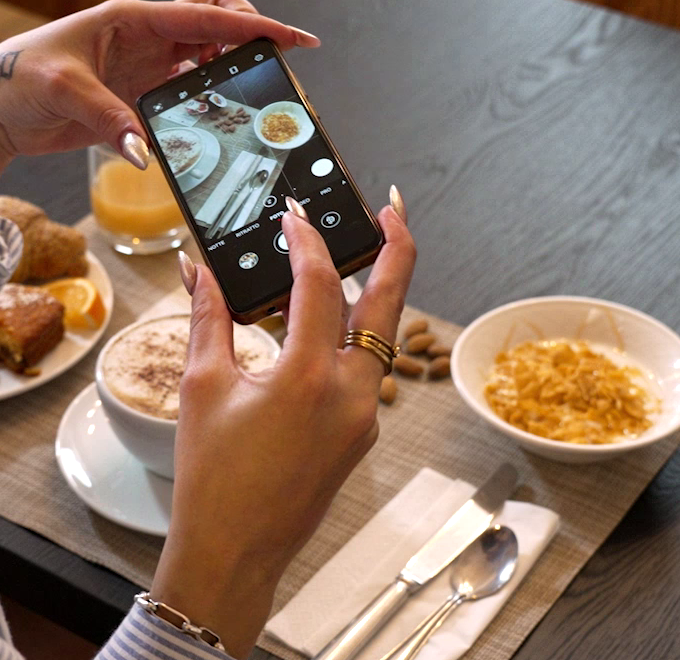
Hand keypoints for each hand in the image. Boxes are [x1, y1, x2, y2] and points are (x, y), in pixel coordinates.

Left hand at [0, 0, 318, 169]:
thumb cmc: (15, 81)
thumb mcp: (63, 90)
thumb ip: (112, 119)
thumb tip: (150, 152)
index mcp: (133, 20)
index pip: (209, 16)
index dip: (257, 26)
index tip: (294, 38)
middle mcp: (147, 38)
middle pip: (218, 22)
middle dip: (252, 35)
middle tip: (274, 63)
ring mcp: (149, 66)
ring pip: (210, 55)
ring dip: (235, 69)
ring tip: (254, 93)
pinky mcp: (145, 93)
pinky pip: (193, 90)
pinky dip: (213, 99)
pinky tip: (222, 116)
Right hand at [150, 194, 414, 658]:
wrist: (235, 553)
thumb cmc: (213, 478)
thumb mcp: (203, 388)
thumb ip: (209, 318)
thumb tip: (200, 269)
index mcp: (309, 377)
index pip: (318, 285)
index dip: (306, 241)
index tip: (293, 215)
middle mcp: (352, 392)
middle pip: (389, 300)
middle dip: (397, 247)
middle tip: (393, 208)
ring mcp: (365, 414)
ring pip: (381, 334)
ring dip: (375, 291)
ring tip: (362, 253)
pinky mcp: (363, 429)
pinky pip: (367, 367)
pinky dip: (353, 335)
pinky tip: (329, 321)